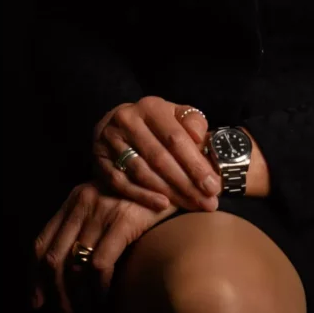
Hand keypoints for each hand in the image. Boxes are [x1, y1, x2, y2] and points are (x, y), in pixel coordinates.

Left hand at [31, 181, 178, 312]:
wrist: (179, 183)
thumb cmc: (143, 201)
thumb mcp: (107, 206)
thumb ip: (85, 227)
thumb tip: (62, 272)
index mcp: (74, 198)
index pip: (42, 242)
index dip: (35, 277)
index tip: (37, 302)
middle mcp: (83, 201)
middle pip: (54, 258)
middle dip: (55, 294)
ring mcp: (103, 209)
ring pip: (75, 265)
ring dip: (77, 299)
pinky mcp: (124, 219)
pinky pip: (100, 265)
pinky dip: (98, 290)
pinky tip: (104, 304)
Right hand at [92, 97, 220, 213]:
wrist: (116, 123)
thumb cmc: (156, 123)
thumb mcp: (177, 115)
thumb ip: (194, 123)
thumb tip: (200, 137)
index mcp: (151, 107)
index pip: (176, 138)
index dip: (195, 164)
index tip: (213, 185)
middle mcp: (128, 121)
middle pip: (160, 158)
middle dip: (187, 184)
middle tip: (207, 203)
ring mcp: (110, 141)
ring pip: (142, 173)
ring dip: (169, 193)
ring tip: (191, 205)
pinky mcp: (100, 160)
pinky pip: (122, 183)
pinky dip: (143, 196)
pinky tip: (162, 205)